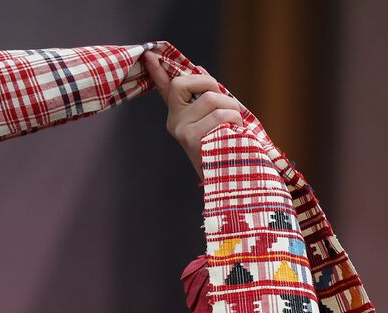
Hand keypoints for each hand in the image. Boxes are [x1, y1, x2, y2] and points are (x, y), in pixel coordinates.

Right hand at [142, 51, 241, 178]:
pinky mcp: (193, 139)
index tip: (150, 54)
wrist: (229, 182)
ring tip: (237, 128)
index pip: (164, 89)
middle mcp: (175, 122)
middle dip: (215, 88)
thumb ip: (206, 100)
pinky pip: (220, 116)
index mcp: (178, 115)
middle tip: (231, 108)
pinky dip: (236, 122)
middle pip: (189, 84)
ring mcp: (182, 130)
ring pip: (212, 99)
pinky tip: (236, 137)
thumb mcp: (216, 124)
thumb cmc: (225, 150)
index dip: (157, 71)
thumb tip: (200, 70)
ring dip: (234, 109)